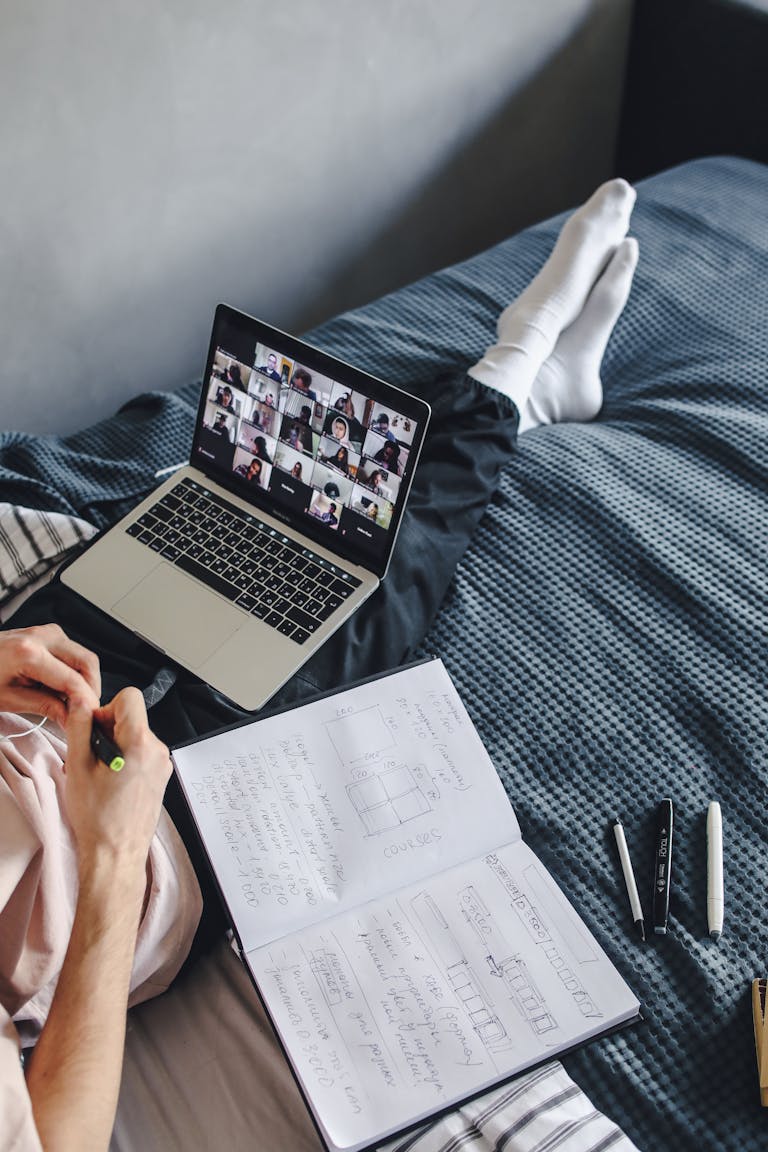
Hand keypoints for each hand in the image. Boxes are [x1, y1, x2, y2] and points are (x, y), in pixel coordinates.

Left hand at [0, 624, 100, 724]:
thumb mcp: (7, 699)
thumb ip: (45, 707)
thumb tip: (72, 718)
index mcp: (29, 653)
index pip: (73, 680)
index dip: (85, 702)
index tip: (89, 719)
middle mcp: (41, 636)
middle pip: (87, 662)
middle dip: (91, 689)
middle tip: (86, 712)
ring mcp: (45, 631)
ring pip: (83, 656)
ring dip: (84, 680)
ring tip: (72, 702)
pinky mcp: (47, 633)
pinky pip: (72, 651)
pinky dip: (74, 671)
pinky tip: (63, 688)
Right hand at [64, 688, 171, 874]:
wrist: (116, 854)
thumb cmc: (99, 817)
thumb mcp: (78, 766)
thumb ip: (80, 727)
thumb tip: (81, 703)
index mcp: (140, 743)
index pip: (130, 697)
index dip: (107, 708)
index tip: (95, 729)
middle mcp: (158, 751)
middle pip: (132, 718)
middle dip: (108, 731)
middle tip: (90, 758)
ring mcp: (162, 765)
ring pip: (136, 736)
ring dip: (116, 747)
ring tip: (99, 775)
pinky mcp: (161, 777)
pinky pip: (142, 754)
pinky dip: (126, 760)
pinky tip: (111, 783)